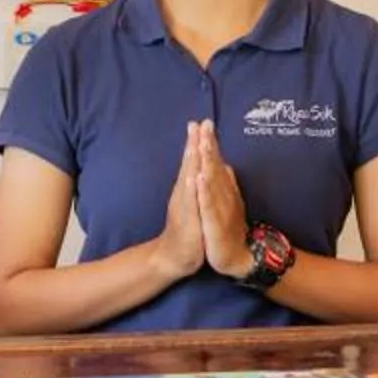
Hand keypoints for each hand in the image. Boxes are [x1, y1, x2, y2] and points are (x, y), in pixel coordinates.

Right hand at [153, 130, 206, 278]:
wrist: (174, 255)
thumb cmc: (186, 228)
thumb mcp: (193, 203)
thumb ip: (197, 185)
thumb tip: (202, 168)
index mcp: (187, 188)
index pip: (192, 161)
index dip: (196, 142)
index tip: (201, 122)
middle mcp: (183, 194)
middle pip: (189, 165)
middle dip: (194, 144)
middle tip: (197, 123)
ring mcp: (184, 207)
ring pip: (188, 180)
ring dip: (191, 162)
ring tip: (194, 143)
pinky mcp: (187, 221)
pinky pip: (190, 204)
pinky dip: (192, 190)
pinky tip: (193, 178)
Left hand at [194, 121, 253, 277]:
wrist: (235, 257)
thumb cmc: (227, 228)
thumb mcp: (225, 203)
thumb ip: (226, 183)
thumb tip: (225, 165)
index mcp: (221, 190)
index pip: (214, 163)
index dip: (210, 143)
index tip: (204, 122)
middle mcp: (222, 195)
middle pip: (214, 167)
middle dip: (209, 145)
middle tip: (206, 124)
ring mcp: (219, 208)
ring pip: (212, 182)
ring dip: (208, 162)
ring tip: (203, 143)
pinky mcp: (215, 224)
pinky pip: (209, 205)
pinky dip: (205, 191)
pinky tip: (200, 179)